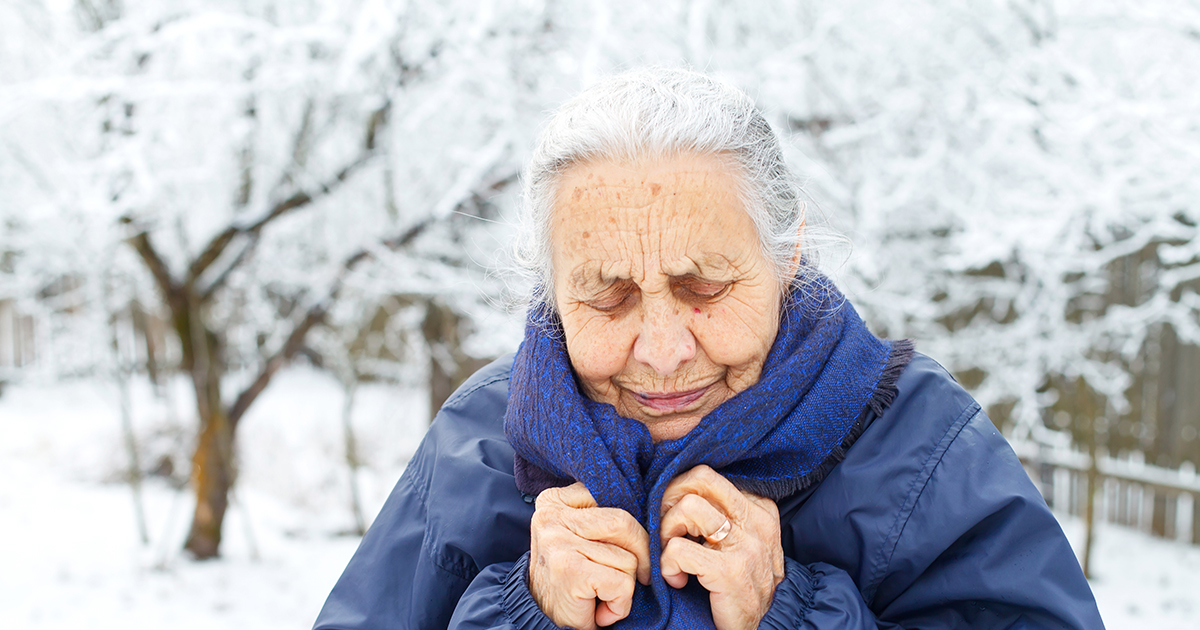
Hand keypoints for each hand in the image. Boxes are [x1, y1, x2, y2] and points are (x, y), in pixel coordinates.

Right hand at [529, 482, 651, 629]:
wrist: (542, 621)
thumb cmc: (570, 577)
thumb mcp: (581, 535)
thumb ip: (604, 515)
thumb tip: (652, 510)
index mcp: (554, 500)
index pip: (614, 496)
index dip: (631, 528)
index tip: (626, 549)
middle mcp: (551, 516)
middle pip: (624, 523)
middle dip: (639, 555)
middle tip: (631, 577)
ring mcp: (558, 542)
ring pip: (628, 556)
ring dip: (626, 584)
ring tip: (602, 593)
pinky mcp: (569, 570)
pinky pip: (621, 583)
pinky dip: (620, 603)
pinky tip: (601, 609)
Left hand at [659, 465, 784, 629]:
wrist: (759, 629)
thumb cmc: (740, 583)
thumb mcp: (738, 541)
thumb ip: (720, 513)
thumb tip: (676, 490)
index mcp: (759, 508)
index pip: (708, 476)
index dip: (680, 492)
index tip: (674, 518)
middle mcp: (757, 521)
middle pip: (699, 478)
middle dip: (670, 500)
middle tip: (667, 529)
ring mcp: (746, 545)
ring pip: (687, 507)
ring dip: (667, 533)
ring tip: (672, 555)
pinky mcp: (729, 571)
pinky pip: (678, 549)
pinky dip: (667, 565)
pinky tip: (677, 580)